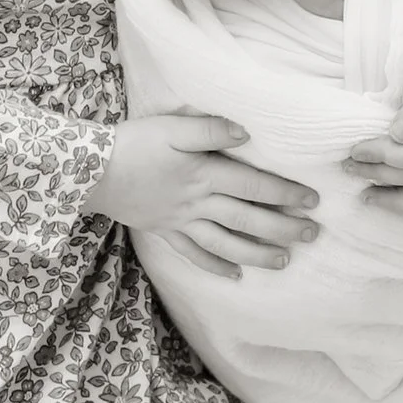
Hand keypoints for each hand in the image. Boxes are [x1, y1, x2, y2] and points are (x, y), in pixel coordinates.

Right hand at [86, 113, 321, 279]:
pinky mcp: (164, 231)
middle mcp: (198, 204)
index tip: (312, 201)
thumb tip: (247, 134)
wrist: (90, 172)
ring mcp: (181, 222)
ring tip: (284, 262)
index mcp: (204, 174)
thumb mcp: (172, 127)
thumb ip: (211, 130)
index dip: (286, 194)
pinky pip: (194, 254)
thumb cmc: (133, 143)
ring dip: (257, 254)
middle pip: (247, 219)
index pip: (254, 186)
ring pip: (227, 243)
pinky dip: (215, 266)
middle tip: (312, 235)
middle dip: (283, 228)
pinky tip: (234, 275)